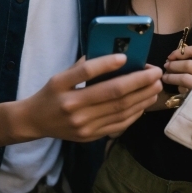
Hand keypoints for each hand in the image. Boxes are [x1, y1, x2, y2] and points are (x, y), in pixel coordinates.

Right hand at [21, 55, 162, 141]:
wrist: (35, 121)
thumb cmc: (51, 93)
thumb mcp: (59, 76)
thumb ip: (83, 67)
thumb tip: (114, 56)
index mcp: (61, 85)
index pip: (86, 73)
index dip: (106, 64)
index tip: (125, 56)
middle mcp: (71, 106)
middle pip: (111, 93)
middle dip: (138, 82)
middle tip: (155, 72)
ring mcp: (82, 124)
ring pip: (119, 109)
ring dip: (142, 97)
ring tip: (155, 86)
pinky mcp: (90, 136)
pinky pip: (118, 124)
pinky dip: (134, 113)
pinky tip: (144, 103)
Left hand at [163, 44, 191, 116]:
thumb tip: (186, 66)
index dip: (185, 50)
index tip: (174, 55)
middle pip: (191, 64)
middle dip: (174, 64)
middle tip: (166, 67)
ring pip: (186, 78)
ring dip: (172, 77)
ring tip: (166, 78)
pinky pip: (188, 95)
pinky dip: (179, 93)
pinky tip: (176, 96)